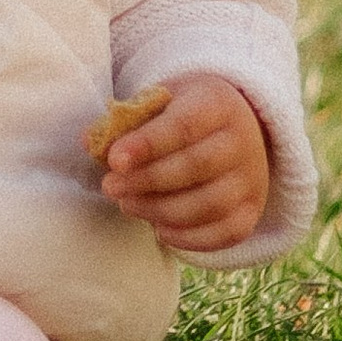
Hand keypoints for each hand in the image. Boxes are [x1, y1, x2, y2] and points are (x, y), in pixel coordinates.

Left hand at [95, 75, 270, 255]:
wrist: (232, 127)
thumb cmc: (182, 113)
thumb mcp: (157, 102)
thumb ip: (125, 121)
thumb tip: (88, 142)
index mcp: (218, 104)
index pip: (184, 126)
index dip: (147, 145)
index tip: (113, 160)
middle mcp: (243, 141)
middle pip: (196, 167)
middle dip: (146, 181)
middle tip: (110, 187)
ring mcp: (252, 179)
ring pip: (209, 204)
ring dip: (161, 210)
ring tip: (127, 205)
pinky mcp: (252, 210)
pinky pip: (226, 234)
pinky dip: (189, 237)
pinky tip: (158, 229)